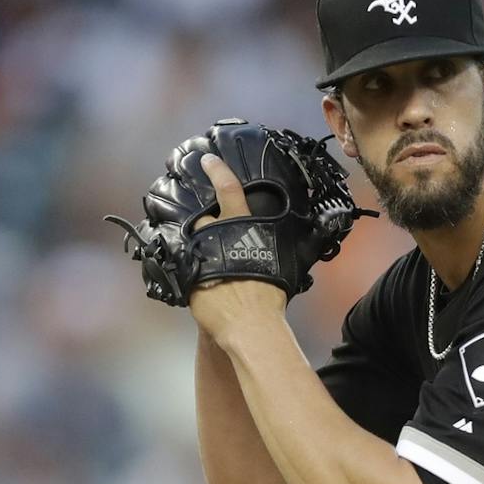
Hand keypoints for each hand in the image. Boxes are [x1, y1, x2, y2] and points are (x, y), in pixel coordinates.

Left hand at [187, 154, 287, 344]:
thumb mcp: (279, 263)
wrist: (248, 324)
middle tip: (219, 249)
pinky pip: (185, 269)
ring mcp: (197, 253)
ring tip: (212, 272)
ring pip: (194, 246)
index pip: (228, 190)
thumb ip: (273, 248)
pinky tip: (203, 287)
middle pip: (205, 222)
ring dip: (199, 253)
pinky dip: (192, 274)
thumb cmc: (269, 296)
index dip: (217, 171)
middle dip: (208, 231)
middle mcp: (215, 234)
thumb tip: (298, 242)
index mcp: (239, 226)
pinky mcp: (186, 275)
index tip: (207, 160)